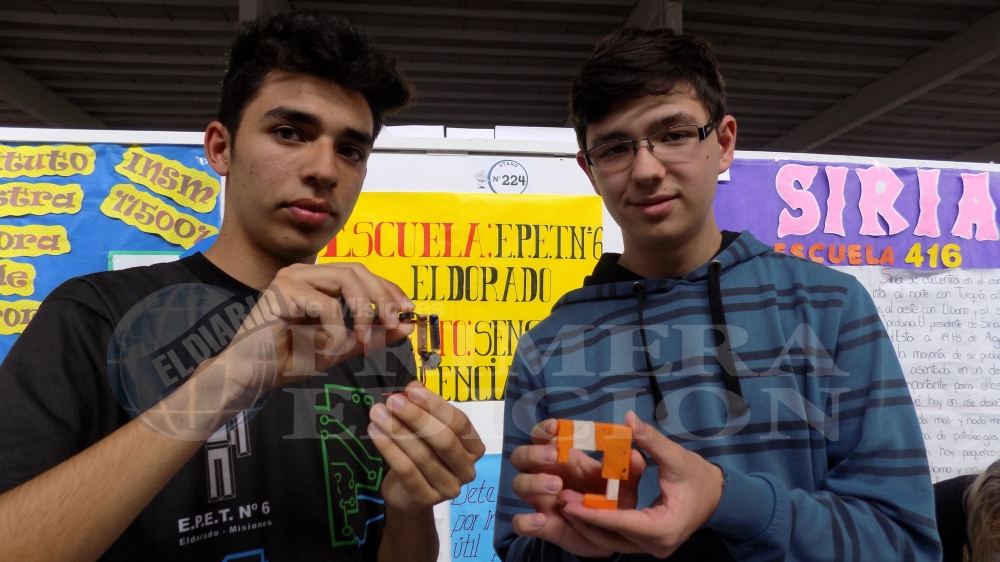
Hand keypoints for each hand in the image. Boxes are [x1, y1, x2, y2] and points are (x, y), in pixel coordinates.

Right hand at [232, 262, 414, 390]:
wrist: (253, 376)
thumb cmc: (290, 360)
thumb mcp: (342, 347)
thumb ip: (371, 335)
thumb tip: (406, 326)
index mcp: (319, 280)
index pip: (363, 274)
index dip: (388, 289)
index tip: (408, 312)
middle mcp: (306, 272)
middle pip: (358, 270)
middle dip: (382, 296)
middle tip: (394, 323)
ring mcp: (292, 277)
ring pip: (345, 280)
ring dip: (363, 311)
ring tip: (363, 341)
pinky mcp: (281, 291)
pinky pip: (325, 304)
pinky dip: (335, 328)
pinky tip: (329, 348)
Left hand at [368, 381, 485, 512]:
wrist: (407, 492)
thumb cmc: (422, 452)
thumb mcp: (425, 428)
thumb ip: (423, 407)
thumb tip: (413, 387)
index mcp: (473, 447)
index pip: (459, 422)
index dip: (435, 405)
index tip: (412, 391)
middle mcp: (466, 468)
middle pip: (444, 439)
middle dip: (417, 417)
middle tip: (393, 402)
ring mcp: (449, 487)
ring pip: (423, 455)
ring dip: (398, 431)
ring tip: (378, 414)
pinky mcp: (427, 499)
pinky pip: (407, 471)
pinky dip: (389, 450)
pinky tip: (375, 433)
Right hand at [509, 419, 645, 557]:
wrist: (612, 534)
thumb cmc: (613, 500)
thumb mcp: (625, 485)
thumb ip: (631, 469)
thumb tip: (634, 453)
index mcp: (565, 459)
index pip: (544, 436)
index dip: (544, 429)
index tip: (556, 427)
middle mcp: (546, 475)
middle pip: (521, 456)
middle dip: (534, 453)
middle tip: (554, 456)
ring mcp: (541, 500)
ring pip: (518, 484)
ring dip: (533, 482)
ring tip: (558, 487)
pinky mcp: (542, 525)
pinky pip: (521, 523)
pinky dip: (526, 521)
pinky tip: (543, 520)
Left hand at [558, 411, 724, 558]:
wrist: (717, 497)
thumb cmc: (699, 477)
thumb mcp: (677, 457)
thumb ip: (651, 440)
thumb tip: (630, 418)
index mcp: (664, 528)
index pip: (622, 522)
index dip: (593, 513)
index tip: (568, 503)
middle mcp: (656, 545)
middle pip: (611, 537)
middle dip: (583, 519)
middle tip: (558, 500)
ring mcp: (651, 548)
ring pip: (610, 541)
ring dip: (587, 524)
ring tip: (563, 503)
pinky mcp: (645, 543)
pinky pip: (616, 538)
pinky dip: (597, 524)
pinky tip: (578, 508)